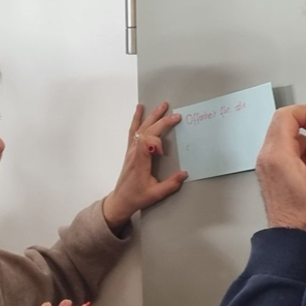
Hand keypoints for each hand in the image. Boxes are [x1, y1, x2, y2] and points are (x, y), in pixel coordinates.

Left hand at [102, 102, 187, 230]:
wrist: (121, 200)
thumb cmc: (137, 197)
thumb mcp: (155, 194)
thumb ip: (171, 185)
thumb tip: (185, 174)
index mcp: (140, 162)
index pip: (146, 142)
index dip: (156, 143)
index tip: (162, 153)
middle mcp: (134, 153)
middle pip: (146, 131)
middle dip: (161, 121)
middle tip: (176, 115)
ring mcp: (131, 150)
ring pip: (140, 128)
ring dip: (152, 116)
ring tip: (162, 105)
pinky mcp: (131, 151)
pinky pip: (133, 131)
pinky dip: (137, 118)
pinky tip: (140, 109)